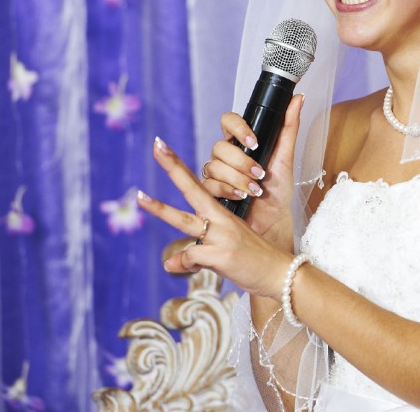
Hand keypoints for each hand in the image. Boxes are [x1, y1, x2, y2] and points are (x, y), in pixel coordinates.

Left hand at [139, 138, 292, 298]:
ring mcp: (221, 235)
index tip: (163, 148)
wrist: (279, 274)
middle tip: (156, 145)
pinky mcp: (221, 255)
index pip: (197, 186)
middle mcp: (220, 219)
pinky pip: (191, 256)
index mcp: (221, 215)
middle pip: (192, 189)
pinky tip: (194, 268)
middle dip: (173, 167)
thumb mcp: (222, 255)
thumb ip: (195, 255)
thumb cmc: (253, 262)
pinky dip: (187, 265)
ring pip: (184, 221)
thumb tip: (169, 264)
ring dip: (160, 209)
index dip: (180, 168)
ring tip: (140, 197)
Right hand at [199, 95, 304, 249]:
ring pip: (214, 166)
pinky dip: (228, 190)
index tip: (255, 141)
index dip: (238, 127)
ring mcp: (216, 173)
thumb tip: (298, 98)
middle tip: (260, 173)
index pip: (228, 121)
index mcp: (241, 142)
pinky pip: (209, 185)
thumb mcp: (286, 157)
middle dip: (241, 162)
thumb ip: (289, 127)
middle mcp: (225, 155)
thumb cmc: (278, 188)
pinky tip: (242, 197)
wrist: (273, 219)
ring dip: (237, 178)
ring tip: (255, 190)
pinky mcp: (210, 191)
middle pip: (220, 147)